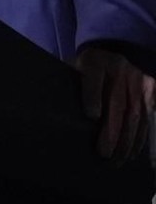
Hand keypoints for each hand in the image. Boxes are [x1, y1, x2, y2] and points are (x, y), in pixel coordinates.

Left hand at [75, 47, 155, 164]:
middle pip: (116, 102)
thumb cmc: (87, 64)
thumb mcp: (75, 65)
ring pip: (135, 113)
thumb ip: (69, 82)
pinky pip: (148, 114)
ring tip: (119, 159)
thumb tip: (57, 109)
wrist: (115, 44)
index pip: (93, 78)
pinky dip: (142, 135)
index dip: (93, 96)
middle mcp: (118, 69)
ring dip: (128, 139)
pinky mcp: (149, 88)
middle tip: (104, 154)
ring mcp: (137, 79)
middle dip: (111, 131)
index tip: (92, 116)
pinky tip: (134, 151)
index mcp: (94, 61)